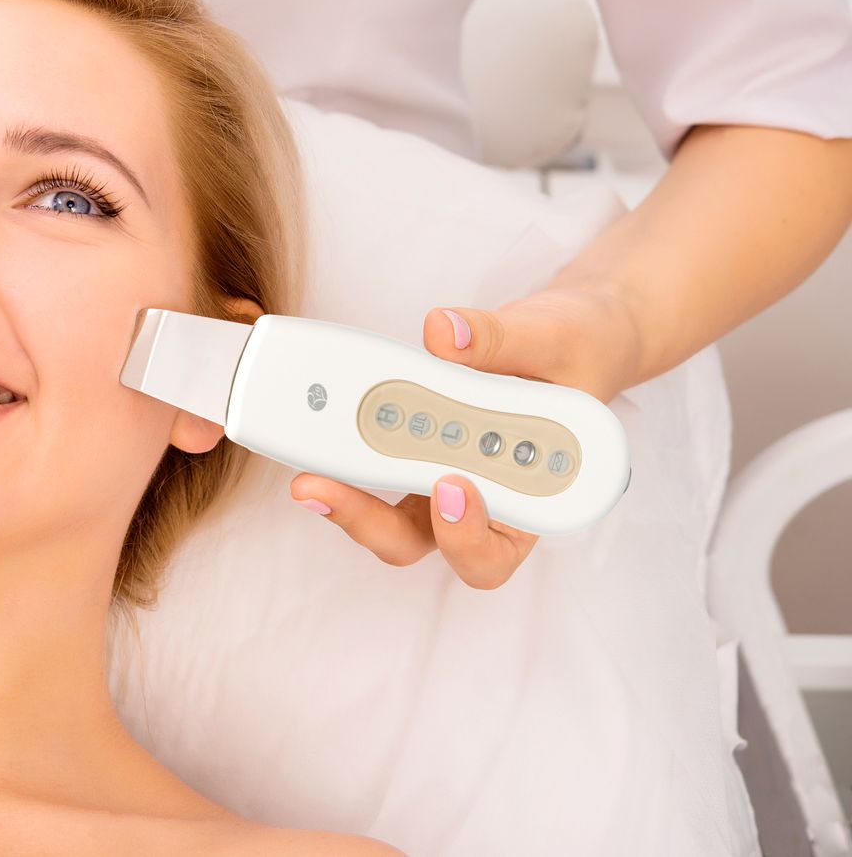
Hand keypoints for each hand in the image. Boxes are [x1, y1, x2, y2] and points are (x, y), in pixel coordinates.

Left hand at [288, 286, 640, 589]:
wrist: (569, 335)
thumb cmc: (578, 351)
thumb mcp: (555, 336)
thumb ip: (503, 339)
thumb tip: (445, 333)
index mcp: (534, 499)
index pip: (495, 551)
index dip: (465, 537)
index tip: (447, 488)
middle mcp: (480, 500)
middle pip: (419, 539)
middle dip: (366, 517)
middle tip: (319, 485)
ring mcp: (439, 478)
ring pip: (385, 510)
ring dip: (344, 489)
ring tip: (305, 459)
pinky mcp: (412, 450)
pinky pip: (373, 459)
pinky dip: (346, 445)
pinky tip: (318, 422)